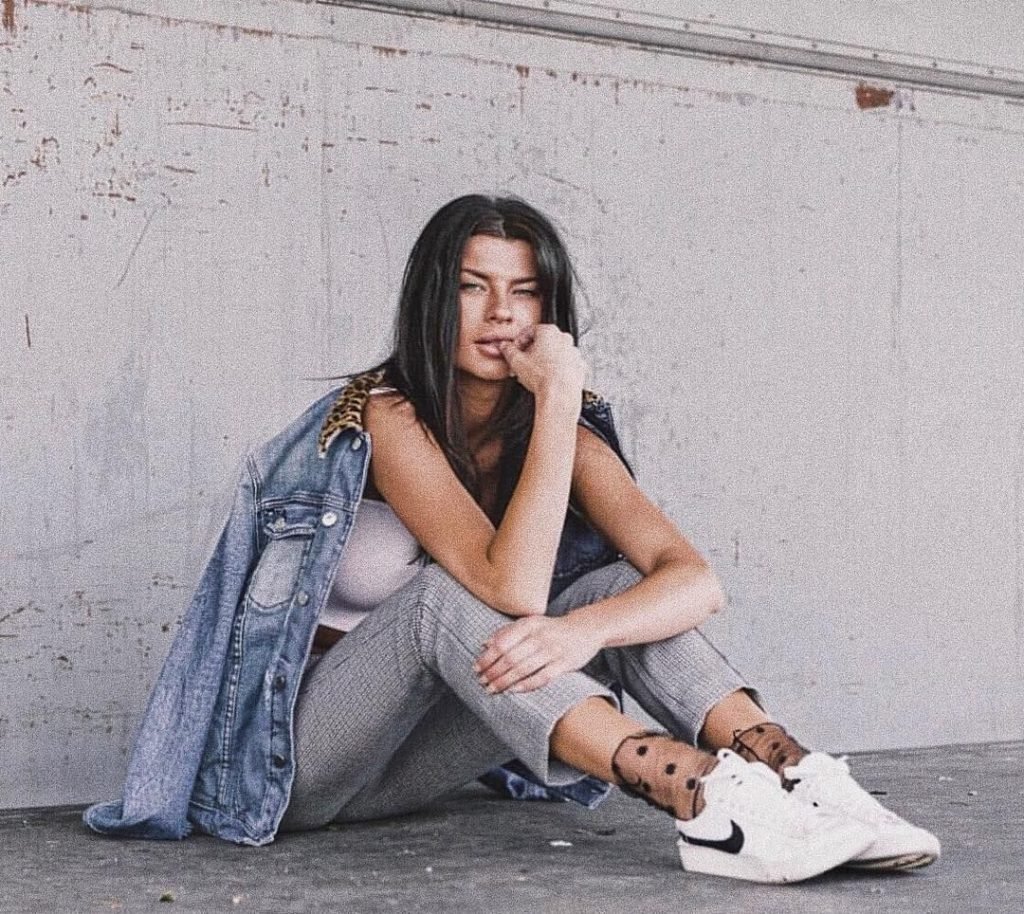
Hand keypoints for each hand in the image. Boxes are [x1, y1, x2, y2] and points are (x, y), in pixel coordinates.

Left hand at [473, 614, 602, 693]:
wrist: (586, 629)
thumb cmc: (552, 628)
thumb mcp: (530, 623)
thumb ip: (507, 632)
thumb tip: (484, 644)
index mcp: (529, 624)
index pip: (502, 642)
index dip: (487, 658)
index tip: (476, 668)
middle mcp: (540, 636)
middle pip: (510, 658)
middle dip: (492, 673)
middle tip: (481, 682)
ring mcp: (553, 651)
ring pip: (522, 669)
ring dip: (504, 681)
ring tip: (492, 689)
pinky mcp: (564, 664)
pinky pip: (541, 678)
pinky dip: (525, 685)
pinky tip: (512, 691)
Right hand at [498, 324, 585, 405]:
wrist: (560, 395)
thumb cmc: (541, 377)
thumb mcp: (516, 361)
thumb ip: (508, 350)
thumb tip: (505, 347)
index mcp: (549, 332)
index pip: (530, 331)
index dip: (519, 342)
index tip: (514, 350)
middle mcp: (564, 339)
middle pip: (544, 342)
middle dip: (532, 352)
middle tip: (523, 363)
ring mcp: (574, 353)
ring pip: (555, 353)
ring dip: (544, 361)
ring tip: (534, 373)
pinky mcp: (579, 367)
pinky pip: (565, 365)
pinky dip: (557, 370)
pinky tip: (548, 379)